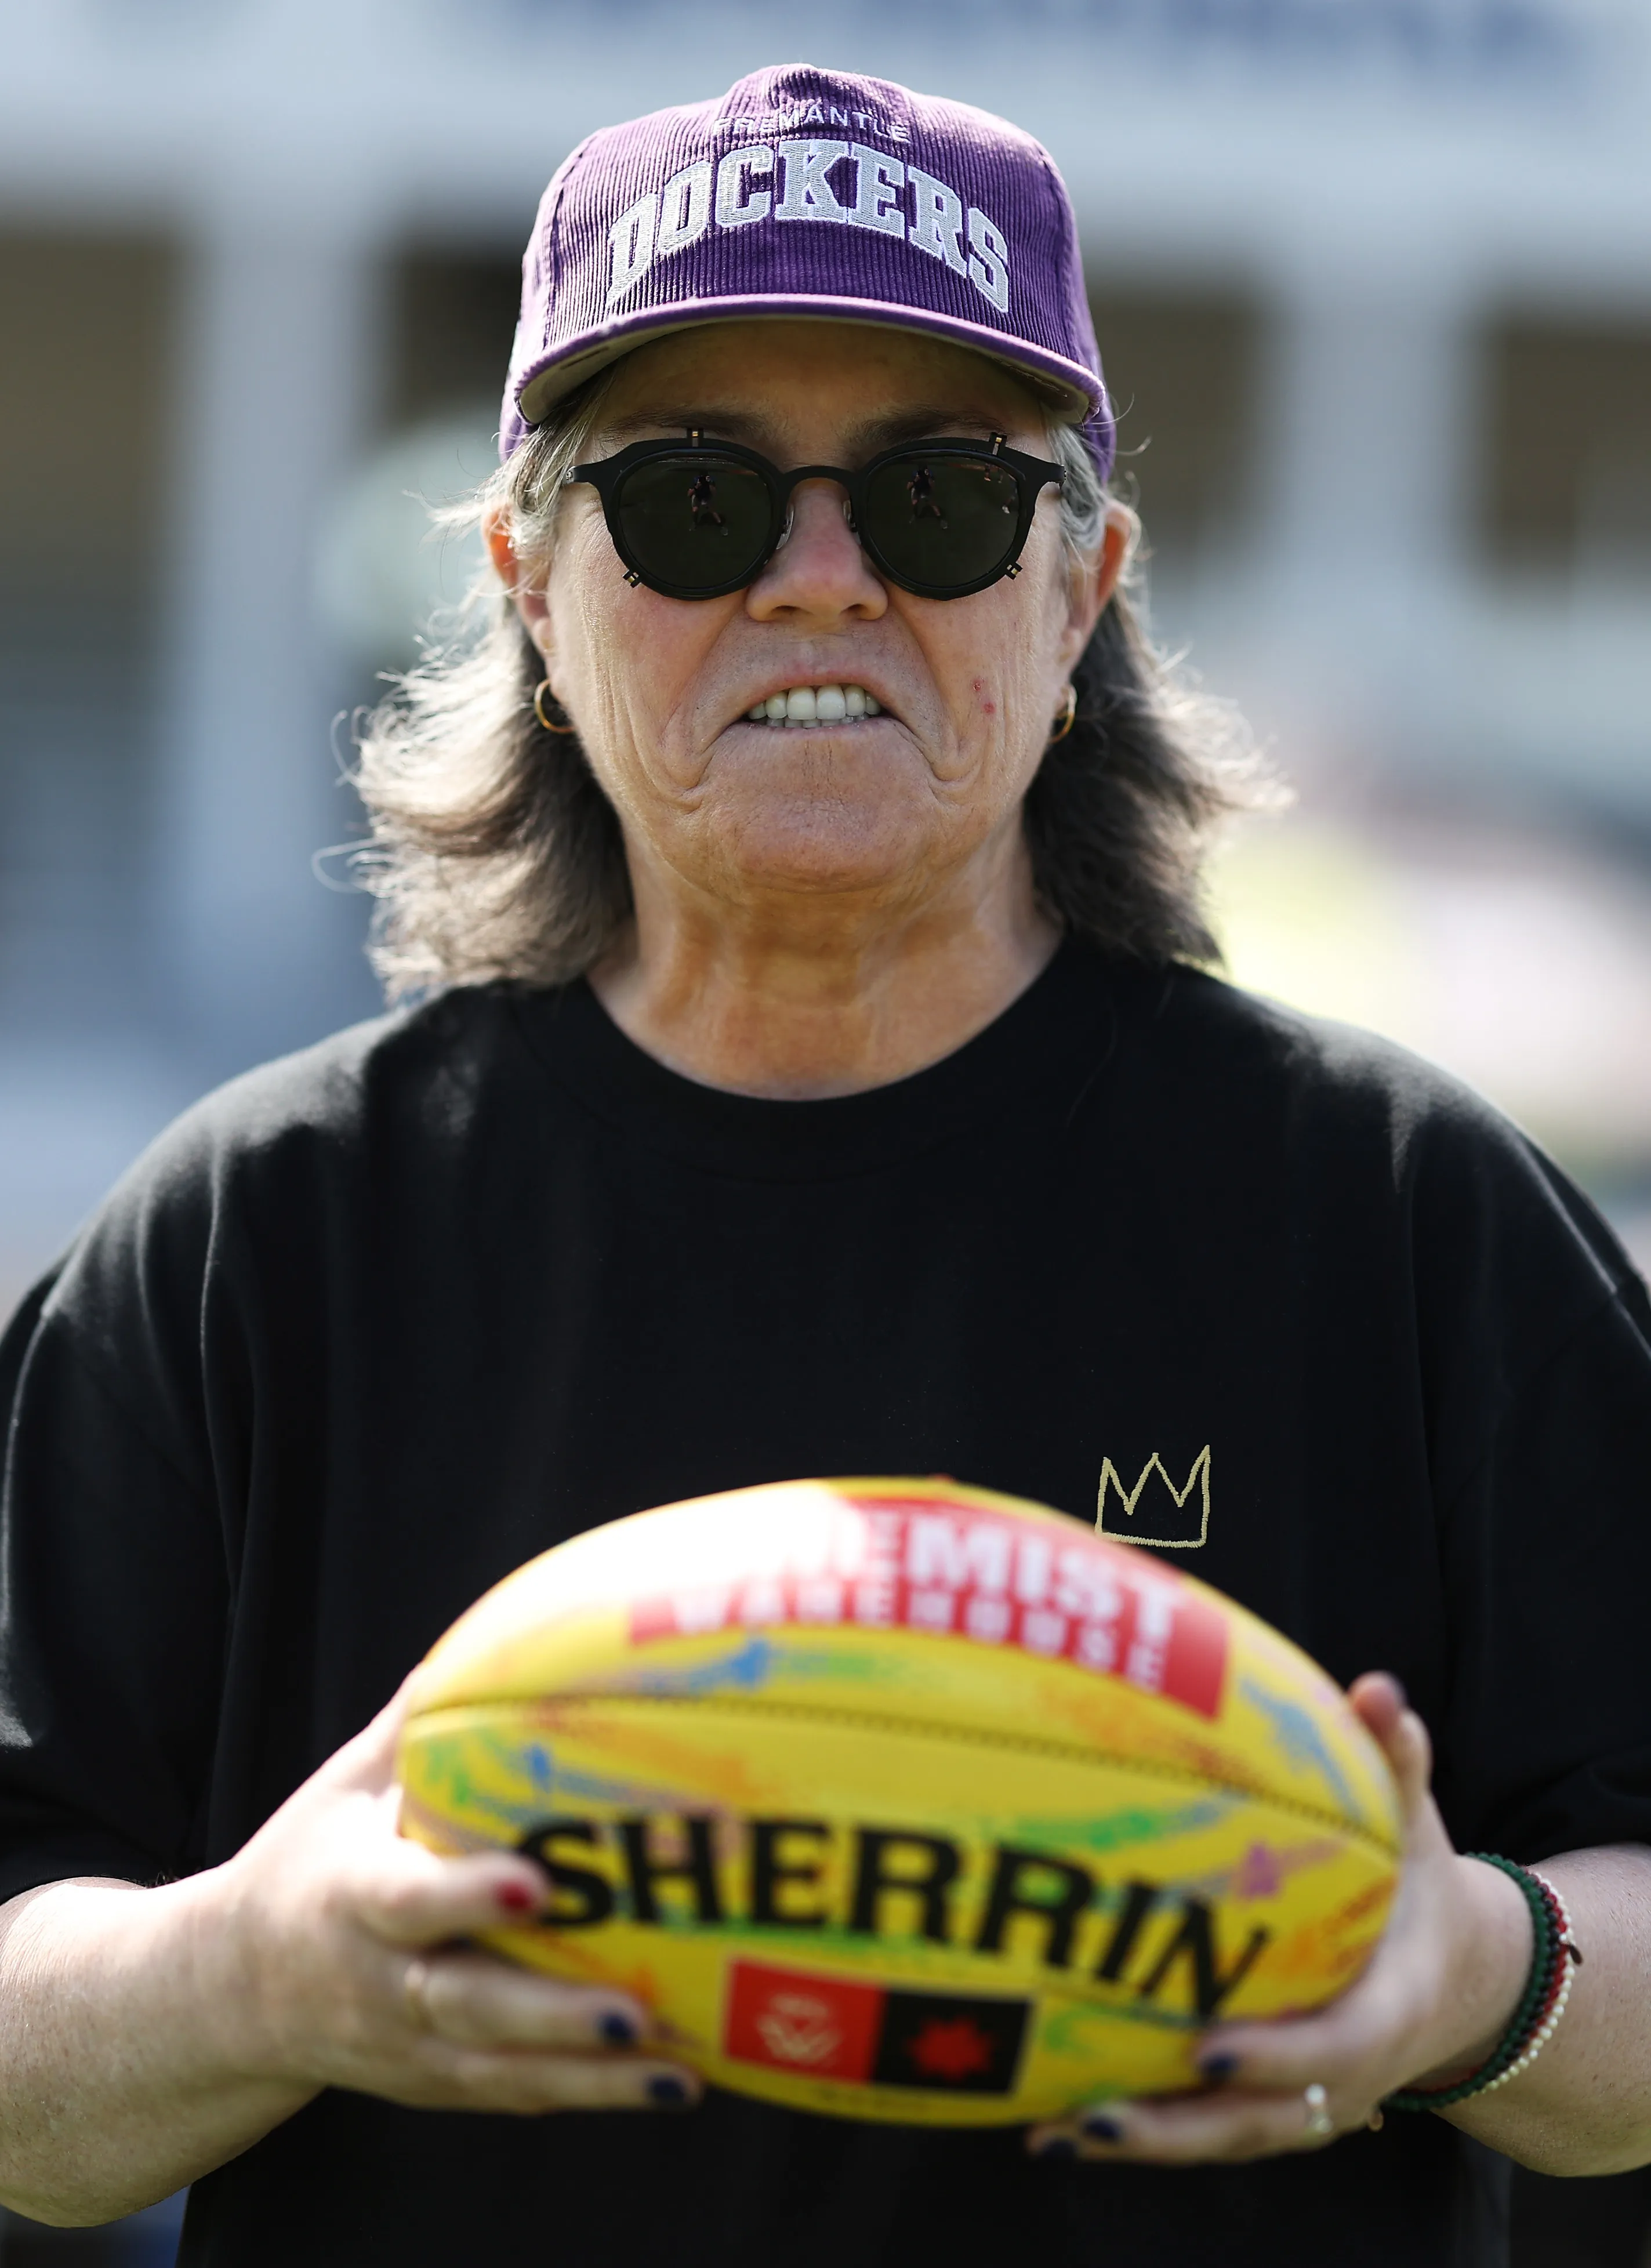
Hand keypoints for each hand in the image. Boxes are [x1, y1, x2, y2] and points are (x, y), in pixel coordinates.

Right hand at [206, 1687, 700, 2115]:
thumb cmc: (308, 1865)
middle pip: (465, 2007)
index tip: (538, 1882)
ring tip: (677, 2070)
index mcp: (351, 1901)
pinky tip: (671, 2084)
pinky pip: (514, 2095)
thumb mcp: (342, 1790)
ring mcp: (406, 2049)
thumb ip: (411, 1725)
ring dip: (590, 2077)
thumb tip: (481, 1641)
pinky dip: (586, 2096)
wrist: (229, 1994)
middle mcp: (378, 1985)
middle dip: (550, 2015)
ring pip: (501, 2071)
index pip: (409, 1901)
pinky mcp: (434, 2086)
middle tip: (636, 2010)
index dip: (468, 1896)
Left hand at [1027, 1674, 1531, 2164]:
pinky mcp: (1268, 2108)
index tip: (1207, 2046)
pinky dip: (1136, 2132)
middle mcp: (1345, 2082)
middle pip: (1258, 2123)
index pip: (1332, 2053)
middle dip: (1179, 2127)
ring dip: (1142, 2140)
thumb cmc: (1421, 1888)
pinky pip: (1199, 2129)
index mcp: (1386, 2016)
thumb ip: (1399, 1761)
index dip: (1273, 2058)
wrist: (1459, 1978)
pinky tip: (1053, 2123)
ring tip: (1053, 2127)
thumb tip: (1377, 1690)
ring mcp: (1305, 2107)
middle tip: (1095, 2111)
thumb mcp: (1419, 1827)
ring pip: (1219, 2138)